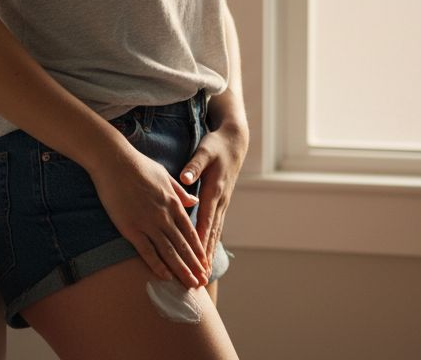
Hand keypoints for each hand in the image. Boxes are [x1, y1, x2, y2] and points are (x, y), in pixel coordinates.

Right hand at [89, 148, 209, 288]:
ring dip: (181, 270)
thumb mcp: (165, 176)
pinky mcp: (131, 228)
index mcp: (173, 203)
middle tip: (202, 282)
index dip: (198, 250)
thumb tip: (194, 202)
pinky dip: (157, 266)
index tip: (205, 263)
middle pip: (183, 246)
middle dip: (194, 266)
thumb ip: (180, 192)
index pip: (190, 232)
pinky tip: (165, 277)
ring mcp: (148, 223)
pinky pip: (147, 251)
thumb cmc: (138, 165)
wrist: (114, 161)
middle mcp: (164, 216)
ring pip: (169, 252)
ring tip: (190, 285)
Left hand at [180, 121, 248, 267]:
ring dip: (209, 253)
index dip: (200, 241)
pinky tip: (206, 255)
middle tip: (199, 278)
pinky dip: (211, 242)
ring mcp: (223, 203)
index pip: (205, 221)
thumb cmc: (216, 146)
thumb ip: (194, 166)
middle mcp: (220, 201)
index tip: (194, 259)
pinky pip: (216, 226)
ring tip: (203, 274)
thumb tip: (185, 179)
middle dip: (204, 256)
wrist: (234, 142)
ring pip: (215, 232)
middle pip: (211, 233)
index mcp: (214, 190)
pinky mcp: (221, 203)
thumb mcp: (205, 151)